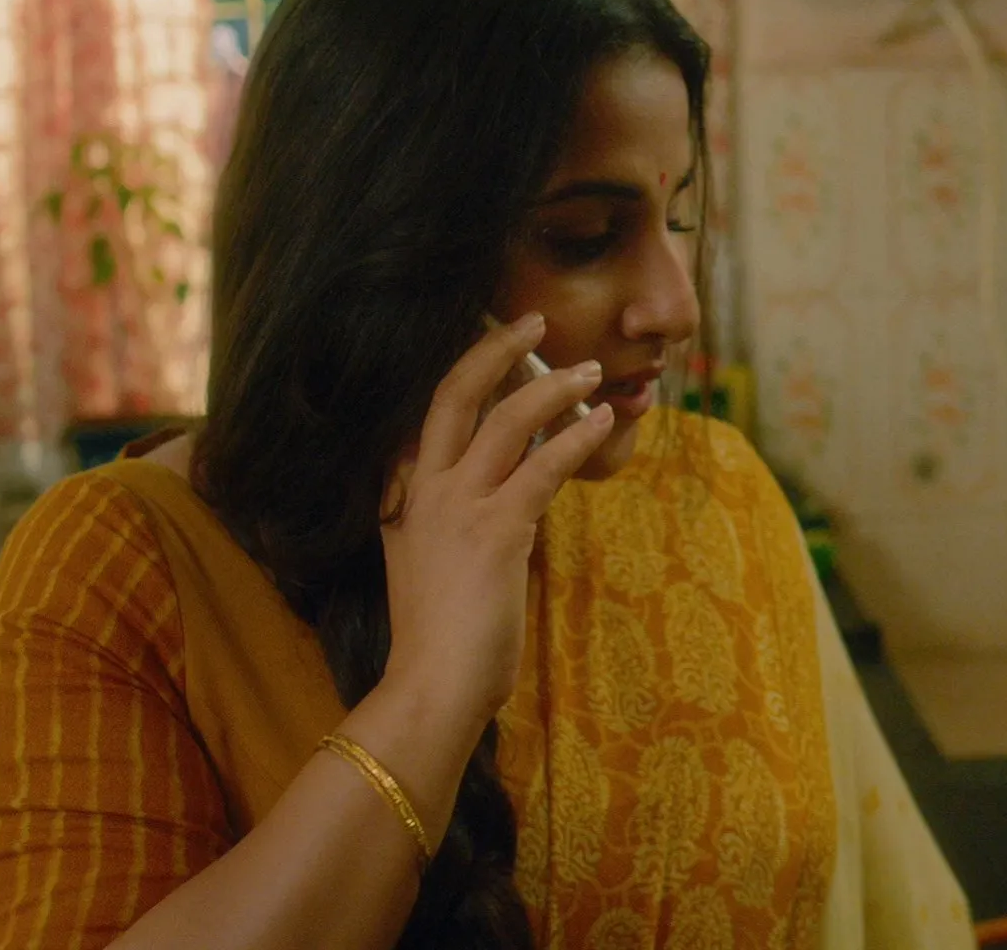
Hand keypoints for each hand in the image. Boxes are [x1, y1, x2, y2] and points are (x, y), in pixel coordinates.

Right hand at [377, 313, 612, 722]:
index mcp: (405, 500)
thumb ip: (461, 532)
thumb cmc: (442, 644)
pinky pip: (542, 465)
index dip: (465, 374)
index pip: (429, 417)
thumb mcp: (435, 572)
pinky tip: (600, 420)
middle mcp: (424, 492)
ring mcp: (457, 507)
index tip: (498, 345)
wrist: (431, 688)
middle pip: (454, 394)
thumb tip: (513, 511)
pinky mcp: (497, 530)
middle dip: (494, 348)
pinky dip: (575, 437)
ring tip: (591, 369)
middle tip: (532, 318)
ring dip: (553, 385)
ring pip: (505, 418)